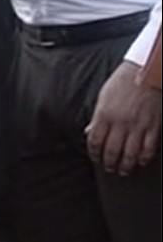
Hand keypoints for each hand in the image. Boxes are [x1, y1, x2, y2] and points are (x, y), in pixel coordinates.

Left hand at [87, 61, 160, 175]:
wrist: (146, 72)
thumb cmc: (123, 82)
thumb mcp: (103, 97)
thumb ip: (97, 117)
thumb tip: (89, 131)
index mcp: (104, 115)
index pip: (95, 141)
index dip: (94, 153)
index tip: (95, 157)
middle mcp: (120, 123)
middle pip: (112, 151)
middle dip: (109, 163)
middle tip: (109, 168)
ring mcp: (138, 126)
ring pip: (130, 153)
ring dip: (126, 165)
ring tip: (123, 170)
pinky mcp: (153, 126)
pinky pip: (149, 148)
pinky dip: (145, 158)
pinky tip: (141, 161)